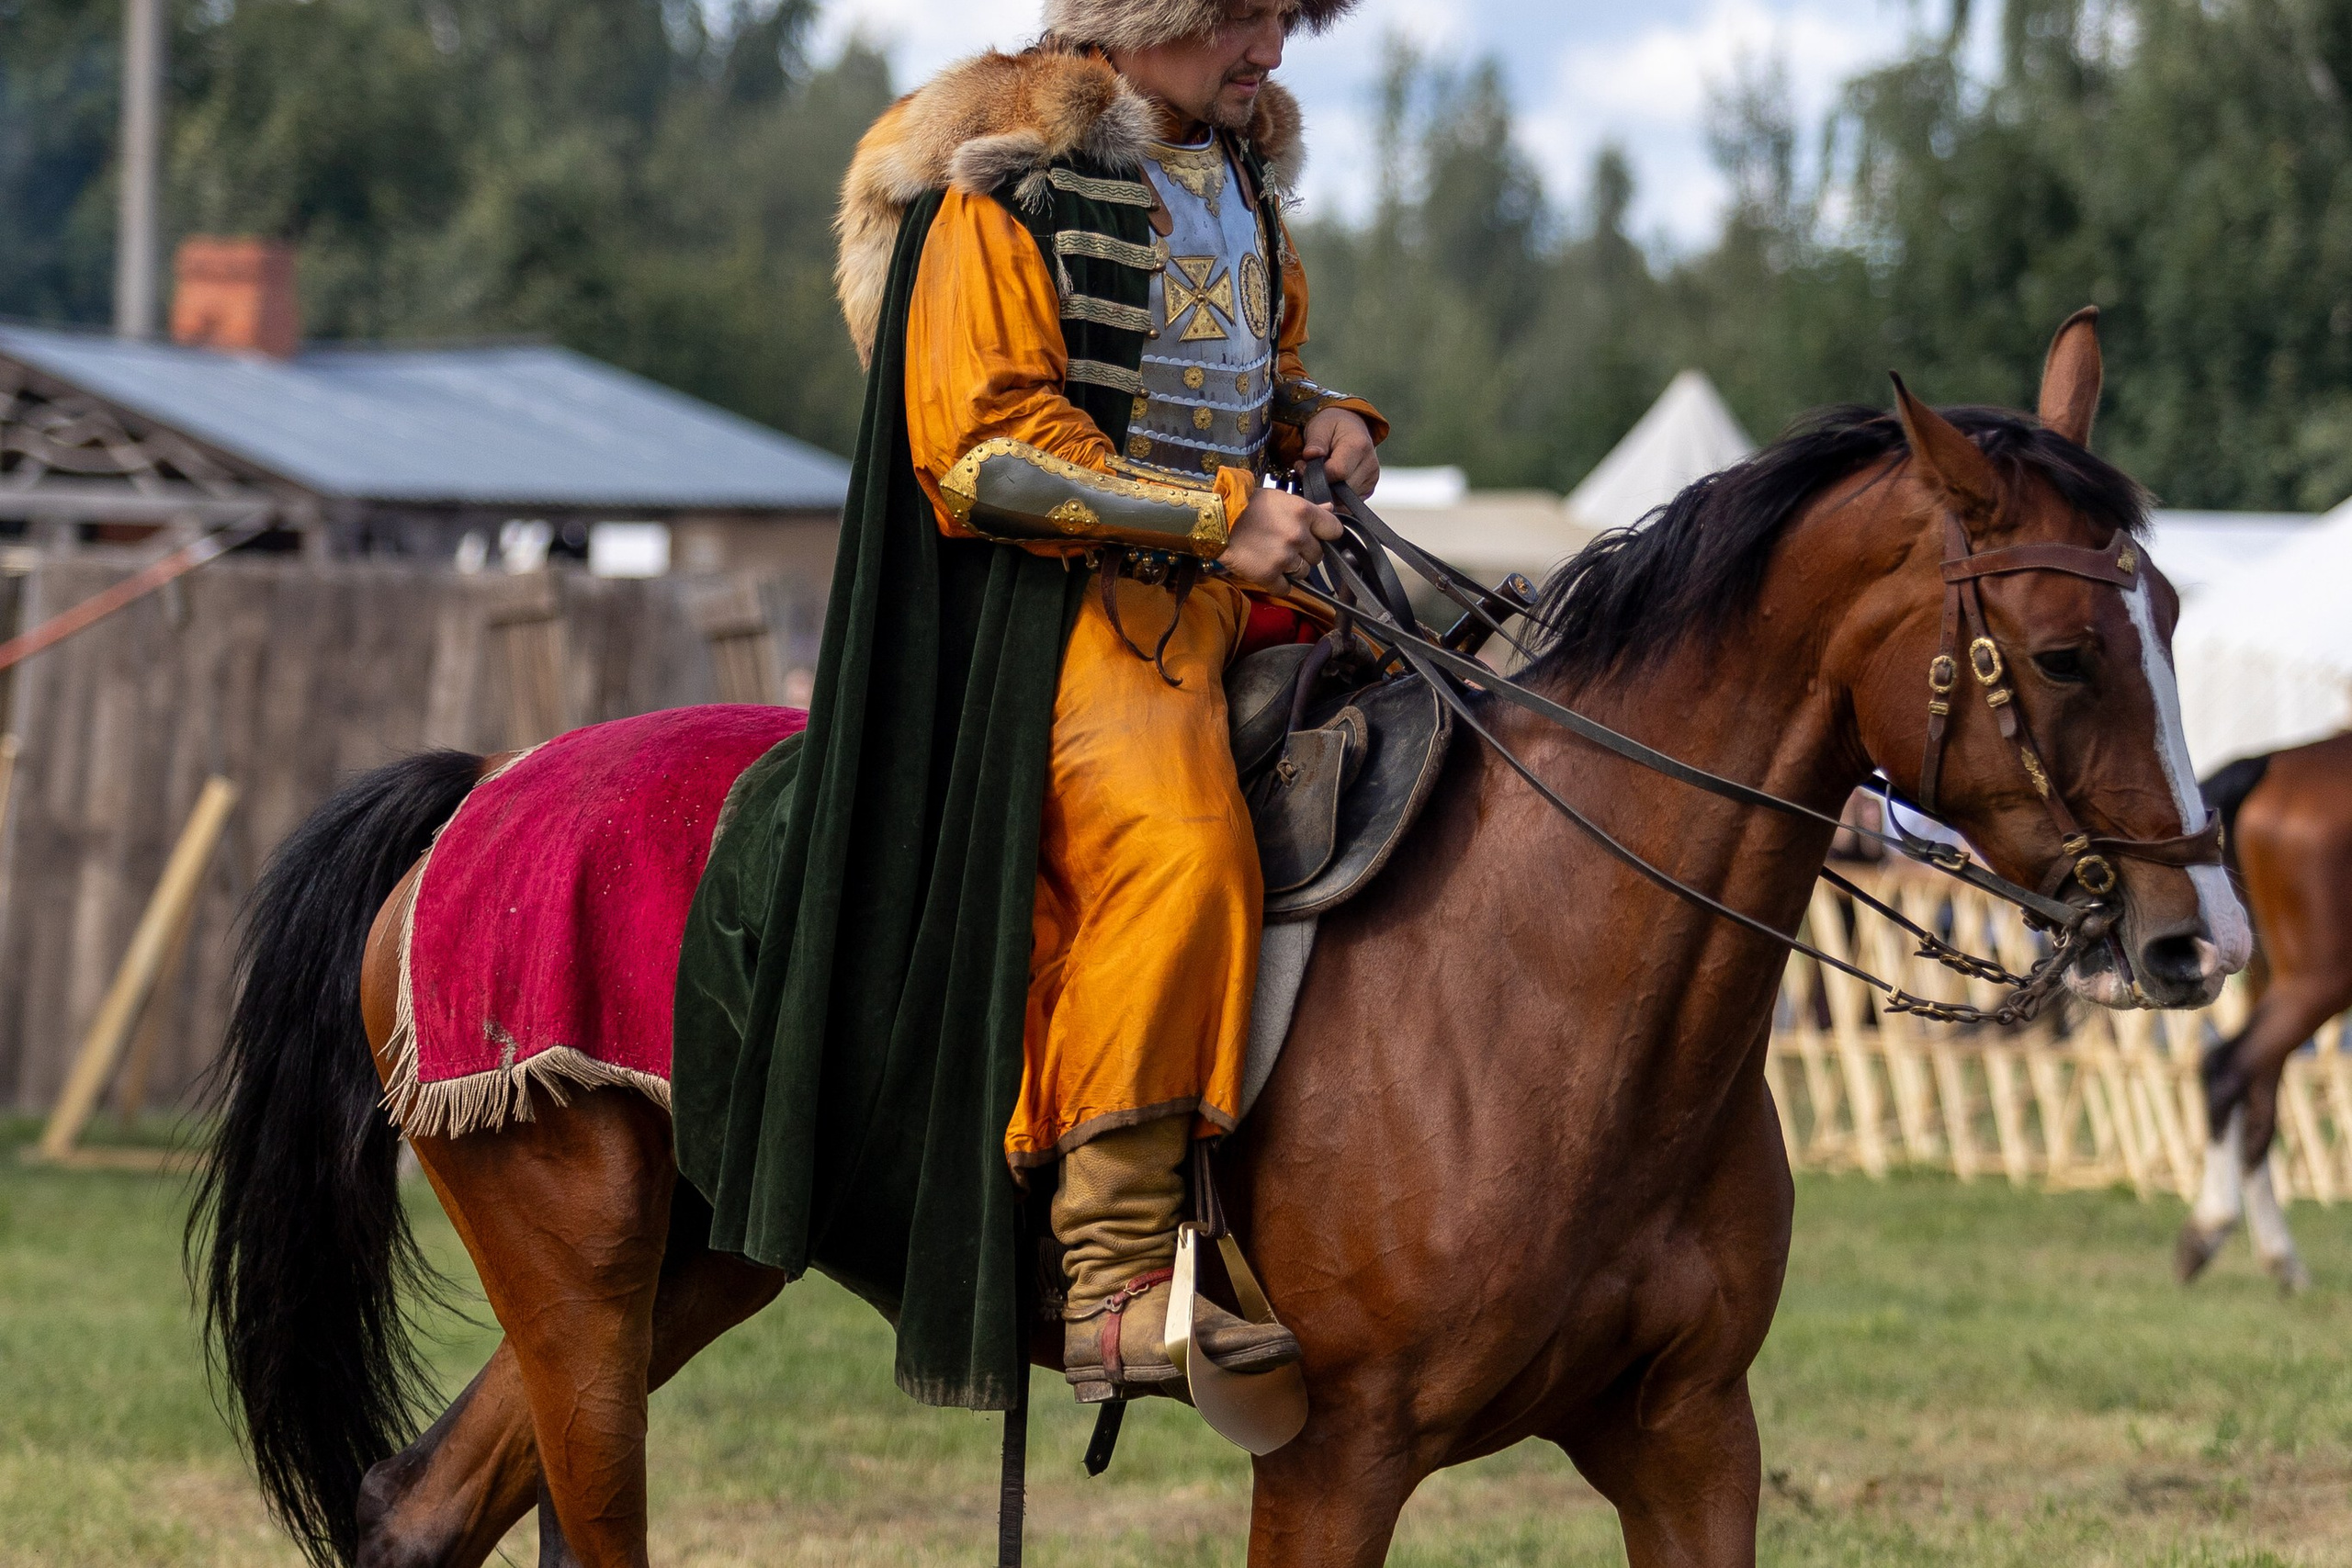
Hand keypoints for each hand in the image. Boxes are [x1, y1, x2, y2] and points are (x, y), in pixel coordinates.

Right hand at [1218, 487, 1342, 589]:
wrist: (1215, 519)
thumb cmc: (1245, 505)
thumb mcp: (1279, 498)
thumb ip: (1306, 508)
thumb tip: (1330, 509)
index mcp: (1303, 512)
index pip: (1334, 530)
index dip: (1325, 534)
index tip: (1316, 535)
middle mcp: (1298, 535)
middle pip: (1318, 554)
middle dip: (1305, 552)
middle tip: (1286, 545)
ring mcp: (1284, 557)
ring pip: (1303, 572)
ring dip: (1292, 568)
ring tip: (1273, 556)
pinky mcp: (1269, 575)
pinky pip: (1286, 588)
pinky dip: (1278, 583)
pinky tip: (1268, 572)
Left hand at [1301, 407, 1379, 496]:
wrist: (1351, 426)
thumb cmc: (1334, 426)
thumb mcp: (1320, 426)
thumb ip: (1315, 442)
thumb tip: (1310, 455)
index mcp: (1359, 446)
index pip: (1337, 473)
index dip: (1317, 474)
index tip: (1304, 465)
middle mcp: (1370, 465)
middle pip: (1341, 490)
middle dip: (1321, 484)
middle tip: (1309, 470)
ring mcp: (1371, 479)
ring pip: (1343, 499)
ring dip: (1327, 492)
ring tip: (1321, 473)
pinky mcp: (1368, 489)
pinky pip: (1347, 503)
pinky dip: (1335, 496)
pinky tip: (1330, 481)